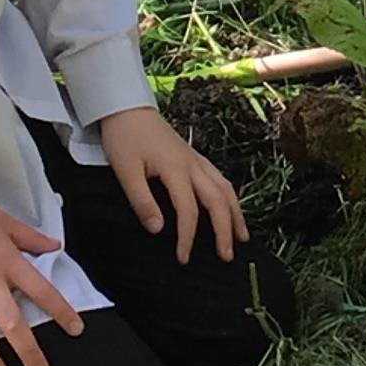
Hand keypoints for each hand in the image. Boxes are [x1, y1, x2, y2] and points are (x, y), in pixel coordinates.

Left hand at [96, 106, 246, 265]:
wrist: (126, 107)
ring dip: (235, 214)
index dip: (188, 237)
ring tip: (241, 237)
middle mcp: (193, 165)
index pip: (189, 210)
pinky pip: (220, 179)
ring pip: (225, 188)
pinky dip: (230, 197)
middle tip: (227, 256)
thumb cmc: (124, 138)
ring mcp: (197, 160)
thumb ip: (142, 201)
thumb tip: (158, 230)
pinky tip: (231, 208)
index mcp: (176, 169)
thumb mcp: (125, 171)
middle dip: (225, 230)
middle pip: (218, 200)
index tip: (183, 258)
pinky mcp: (195, 157)